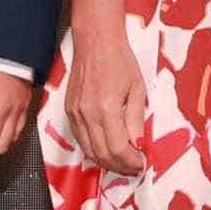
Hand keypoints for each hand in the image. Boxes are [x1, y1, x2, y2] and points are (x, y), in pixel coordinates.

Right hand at [61, 0, 146, 180]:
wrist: (96, 42)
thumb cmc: (120, 61)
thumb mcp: (138, 90)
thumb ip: (137, 120)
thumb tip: (139, 145)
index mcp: (106, 108)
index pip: (117, 148)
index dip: (130, 161)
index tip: (141, 163)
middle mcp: (87, 114)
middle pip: (101, 154)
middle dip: (120, 166)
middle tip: (134, 167)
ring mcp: (75, 113)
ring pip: (88, 150)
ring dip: (106, 162)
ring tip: (122, 163)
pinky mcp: (69, 111)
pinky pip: (80, 139)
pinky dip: (94, 149)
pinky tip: (106, 150)